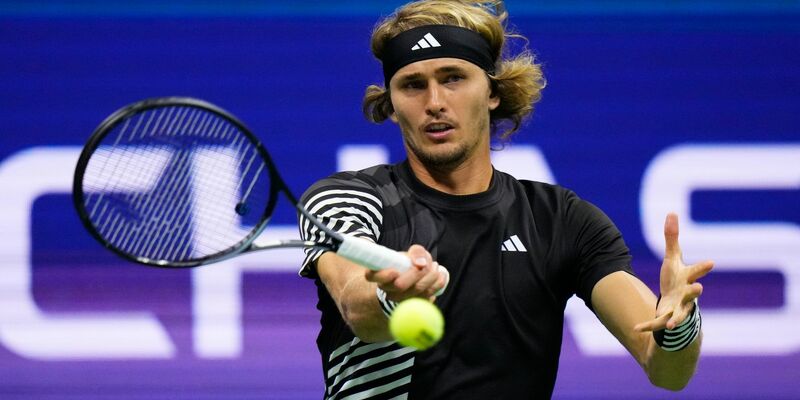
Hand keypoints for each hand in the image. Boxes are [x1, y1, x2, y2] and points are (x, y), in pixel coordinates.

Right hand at [365, 244, 447, 301]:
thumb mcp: (410, 253)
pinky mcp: (414, 306)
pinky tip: (440, 276)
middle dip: (417, 272)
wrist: (413, 278)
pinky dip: (437, 284)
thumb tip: (421, 263)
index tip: (395, 271)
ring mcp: (400, 300)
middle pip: (400, 285)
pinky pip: (428, 297)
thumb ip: (416, 253)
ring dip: (431, 276)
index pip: (372, 276)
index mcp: (379, 275)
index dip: (384, 275)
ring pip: (417, 291)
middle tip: (427, 263)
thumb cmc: (408, 264)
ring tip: (435, 266)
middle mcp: (387, 290)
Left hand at [635, 213, 713, 331]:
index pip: (696, 272)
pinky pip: (656, 324)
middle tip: (699, 289)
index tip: (711, 263)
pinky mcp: (665, 318)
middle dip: (694, 292)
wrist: (676, 304)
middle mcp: (685, 295)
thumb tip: (672, 212)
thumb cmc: (676, 278)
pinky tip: (636, 328)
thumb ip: (672, 238)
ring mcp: (677, 308)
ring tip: (672, 323)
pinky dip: (647, 326)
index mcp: (687, 279)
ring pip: (678, 314)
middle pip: (691, 294)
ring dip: (675, 318)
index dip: (702, 267)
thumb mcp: (672, 258)